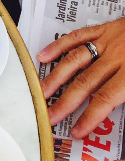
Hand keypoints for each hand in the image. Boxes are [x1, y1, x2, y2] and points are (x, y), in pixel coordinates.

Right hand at [38, 17, 124, 137]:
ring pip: (75, 61)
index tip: (78, 131)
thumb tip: (121, 111)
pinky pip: (76, 36)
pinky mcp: (104, 29)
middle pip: (85, 83)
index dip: (89, 117)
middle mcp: (117, 56)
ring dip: (57, 78)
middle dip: (66, 103)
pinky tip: (44, 57)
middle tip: (51, 117)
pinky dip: (58, 46)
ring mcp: (108, 41)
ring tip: (43, 93)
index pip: (105, 99)